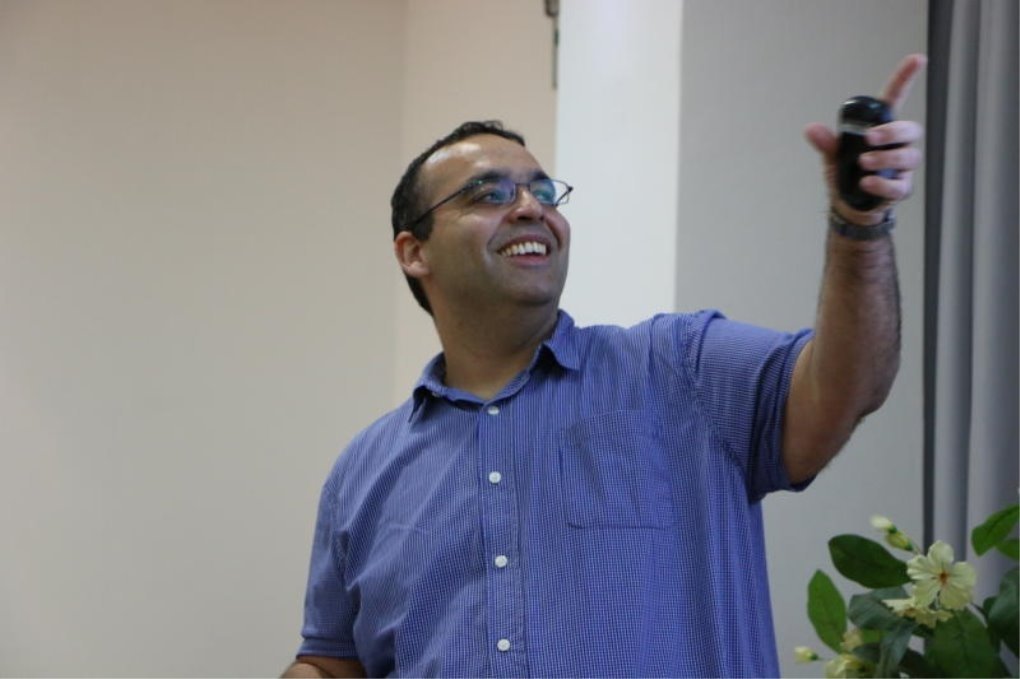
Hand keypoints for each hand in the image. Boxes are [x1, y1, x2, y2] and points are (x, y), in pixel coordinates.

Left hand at [804, 54, 926, 224]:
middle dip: (892, 132)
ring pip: (909, 156)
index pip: (896, 99)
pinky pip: (899, 185)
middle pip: (910, 130)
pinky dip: (883, 184)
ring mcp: (902, 167)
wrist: (847, 207)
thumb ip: (826, 142)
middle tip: (869, 138)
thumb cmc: (845, 174)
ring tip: (863, 163)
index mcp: (880, 129)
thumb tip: (811, 129)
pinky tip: (867, 183)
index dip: (906, 78)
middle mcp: (897, 145)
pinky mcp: (900, 188)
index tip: (917, 59)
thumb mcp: (832, 156)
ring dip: (886, 158)